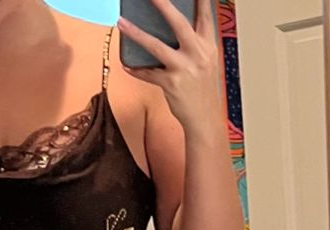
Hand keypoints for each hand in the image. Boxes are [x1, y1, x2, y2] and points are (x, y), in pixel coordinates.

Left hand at [118, 0, 221, 130]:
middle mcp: (198, 54)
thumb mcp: (207, 62)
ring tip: (121, 22)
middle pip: (179, 23)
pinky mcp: (171, 84)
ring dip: (136, 34)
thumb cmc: (203, 90)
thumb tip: (175, 31)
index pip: (205, 14)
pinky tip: (127, 65)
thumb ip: (195, 45)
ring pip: (156, 47)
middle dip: (163, 5)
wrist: (204, 119)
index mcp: (208, 45)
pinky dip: (136, 70)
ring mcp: (184, 69)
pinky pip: (148, 74)